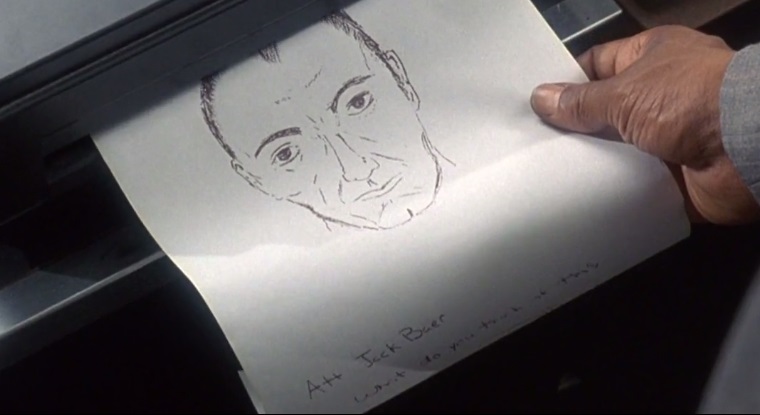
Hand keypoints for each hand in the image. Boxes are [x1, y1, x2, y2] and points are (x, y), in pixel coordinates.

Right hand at [530, 25, 759, 224]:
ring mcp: (670, 137)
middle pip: (606, 111)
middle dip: (576, 128)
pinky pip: (633, 184)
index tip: (536, 103)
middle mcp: (663, 94)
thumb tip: (541, 98)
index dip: (568, 81)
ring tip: (549, 173)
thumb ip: (580, 101)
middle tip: (536, 143)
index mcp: (654, 58)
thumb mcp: (624, 93)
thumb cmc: (692, 99)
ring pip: (618, 151)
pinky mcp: (674, 176)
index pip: (599, 64)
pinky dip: (613, 192)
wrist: (749, 149)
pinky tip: (581, 198)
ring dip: (594, 162)